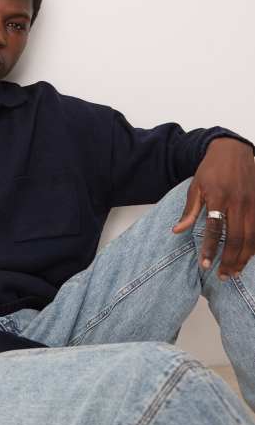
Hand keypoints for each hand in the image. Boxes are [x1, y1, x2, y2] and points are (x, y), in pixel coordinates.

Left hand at [172, 137, 254, 280]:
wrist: (233, 149)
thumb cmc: (211, 169)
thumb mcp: (195, 187)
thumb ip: (189, 210)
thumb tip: (177, 231)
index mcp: (219, 197)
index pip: (215, 229)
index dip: (211, 249)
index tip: (206, 265)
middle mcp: (239, 202)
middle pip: (237, 238)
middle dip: (229, 259)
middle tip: (222, 275)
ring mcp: (253, 203)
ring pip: (252, 237)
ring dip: (244, 257)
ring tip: (234, 271)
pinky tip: (249, 256)